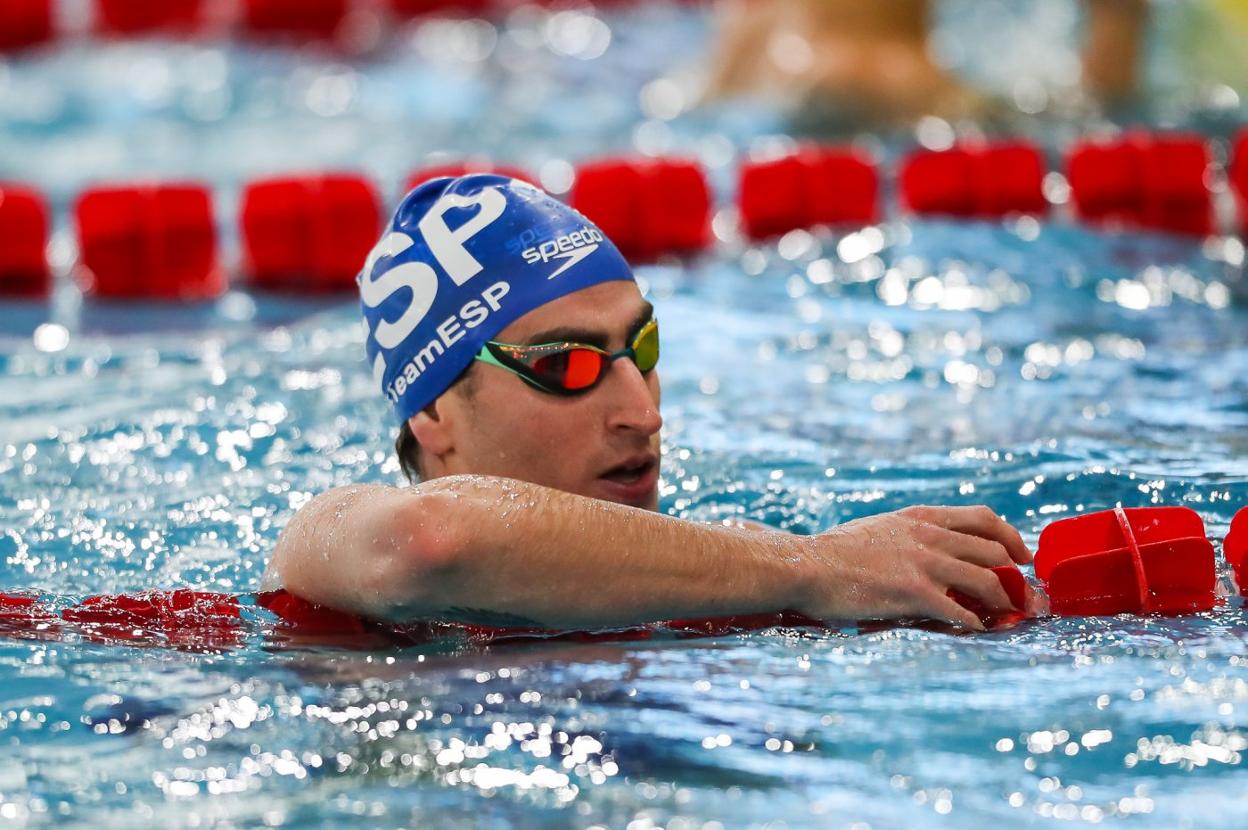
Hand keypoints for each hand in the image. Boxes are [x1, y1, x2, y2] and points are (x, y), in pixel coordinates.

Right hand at [795, 505, 1033, 630]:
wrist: (808, 566)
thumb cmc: (835, 553)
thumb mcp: (880, 529)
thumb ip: (910, 535)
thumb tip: (931, 550)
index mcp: (921, 518)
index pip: (983, 518)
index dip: (1012, 536)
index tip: (1023, 556)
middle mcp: (930, 536)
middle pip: (995, 550)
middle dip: (1020, 575)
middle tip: (1028, 596)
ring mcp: (925, 564)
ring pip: (989, 580)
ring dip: (1008, 602)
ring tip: (1011, 616)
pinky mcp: (916, 594)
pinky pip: (962, 612)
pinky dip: (976, 624)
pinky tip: (975, 631)